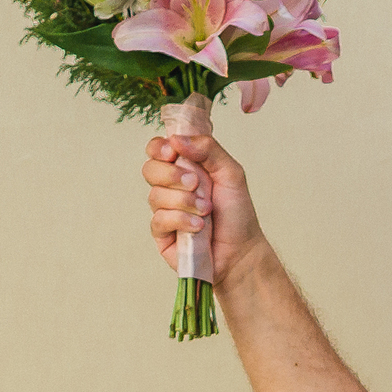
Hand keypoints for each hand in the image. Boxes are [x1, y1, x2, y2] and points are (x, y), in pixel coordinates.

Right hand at [141, 133, 267, 288]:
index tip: (174, 152)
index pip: (157, 150)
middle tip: (196, 185)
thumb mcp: (231, 173)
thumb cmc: (237, 214)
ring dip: (183, 201)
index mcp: (184, 168)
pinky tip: (198, 226)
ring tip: (205, 211)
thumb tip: (176, 139)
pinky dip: (180, 220)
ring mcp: (165, 211)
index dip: (159, 148)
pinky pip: (159, 220)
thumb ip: (208, 149)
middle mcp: (171, 188)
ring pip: (155, 196)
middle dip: (171, 175)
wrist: (242, 252)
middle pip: (149, 169)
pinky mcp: (163, 234)